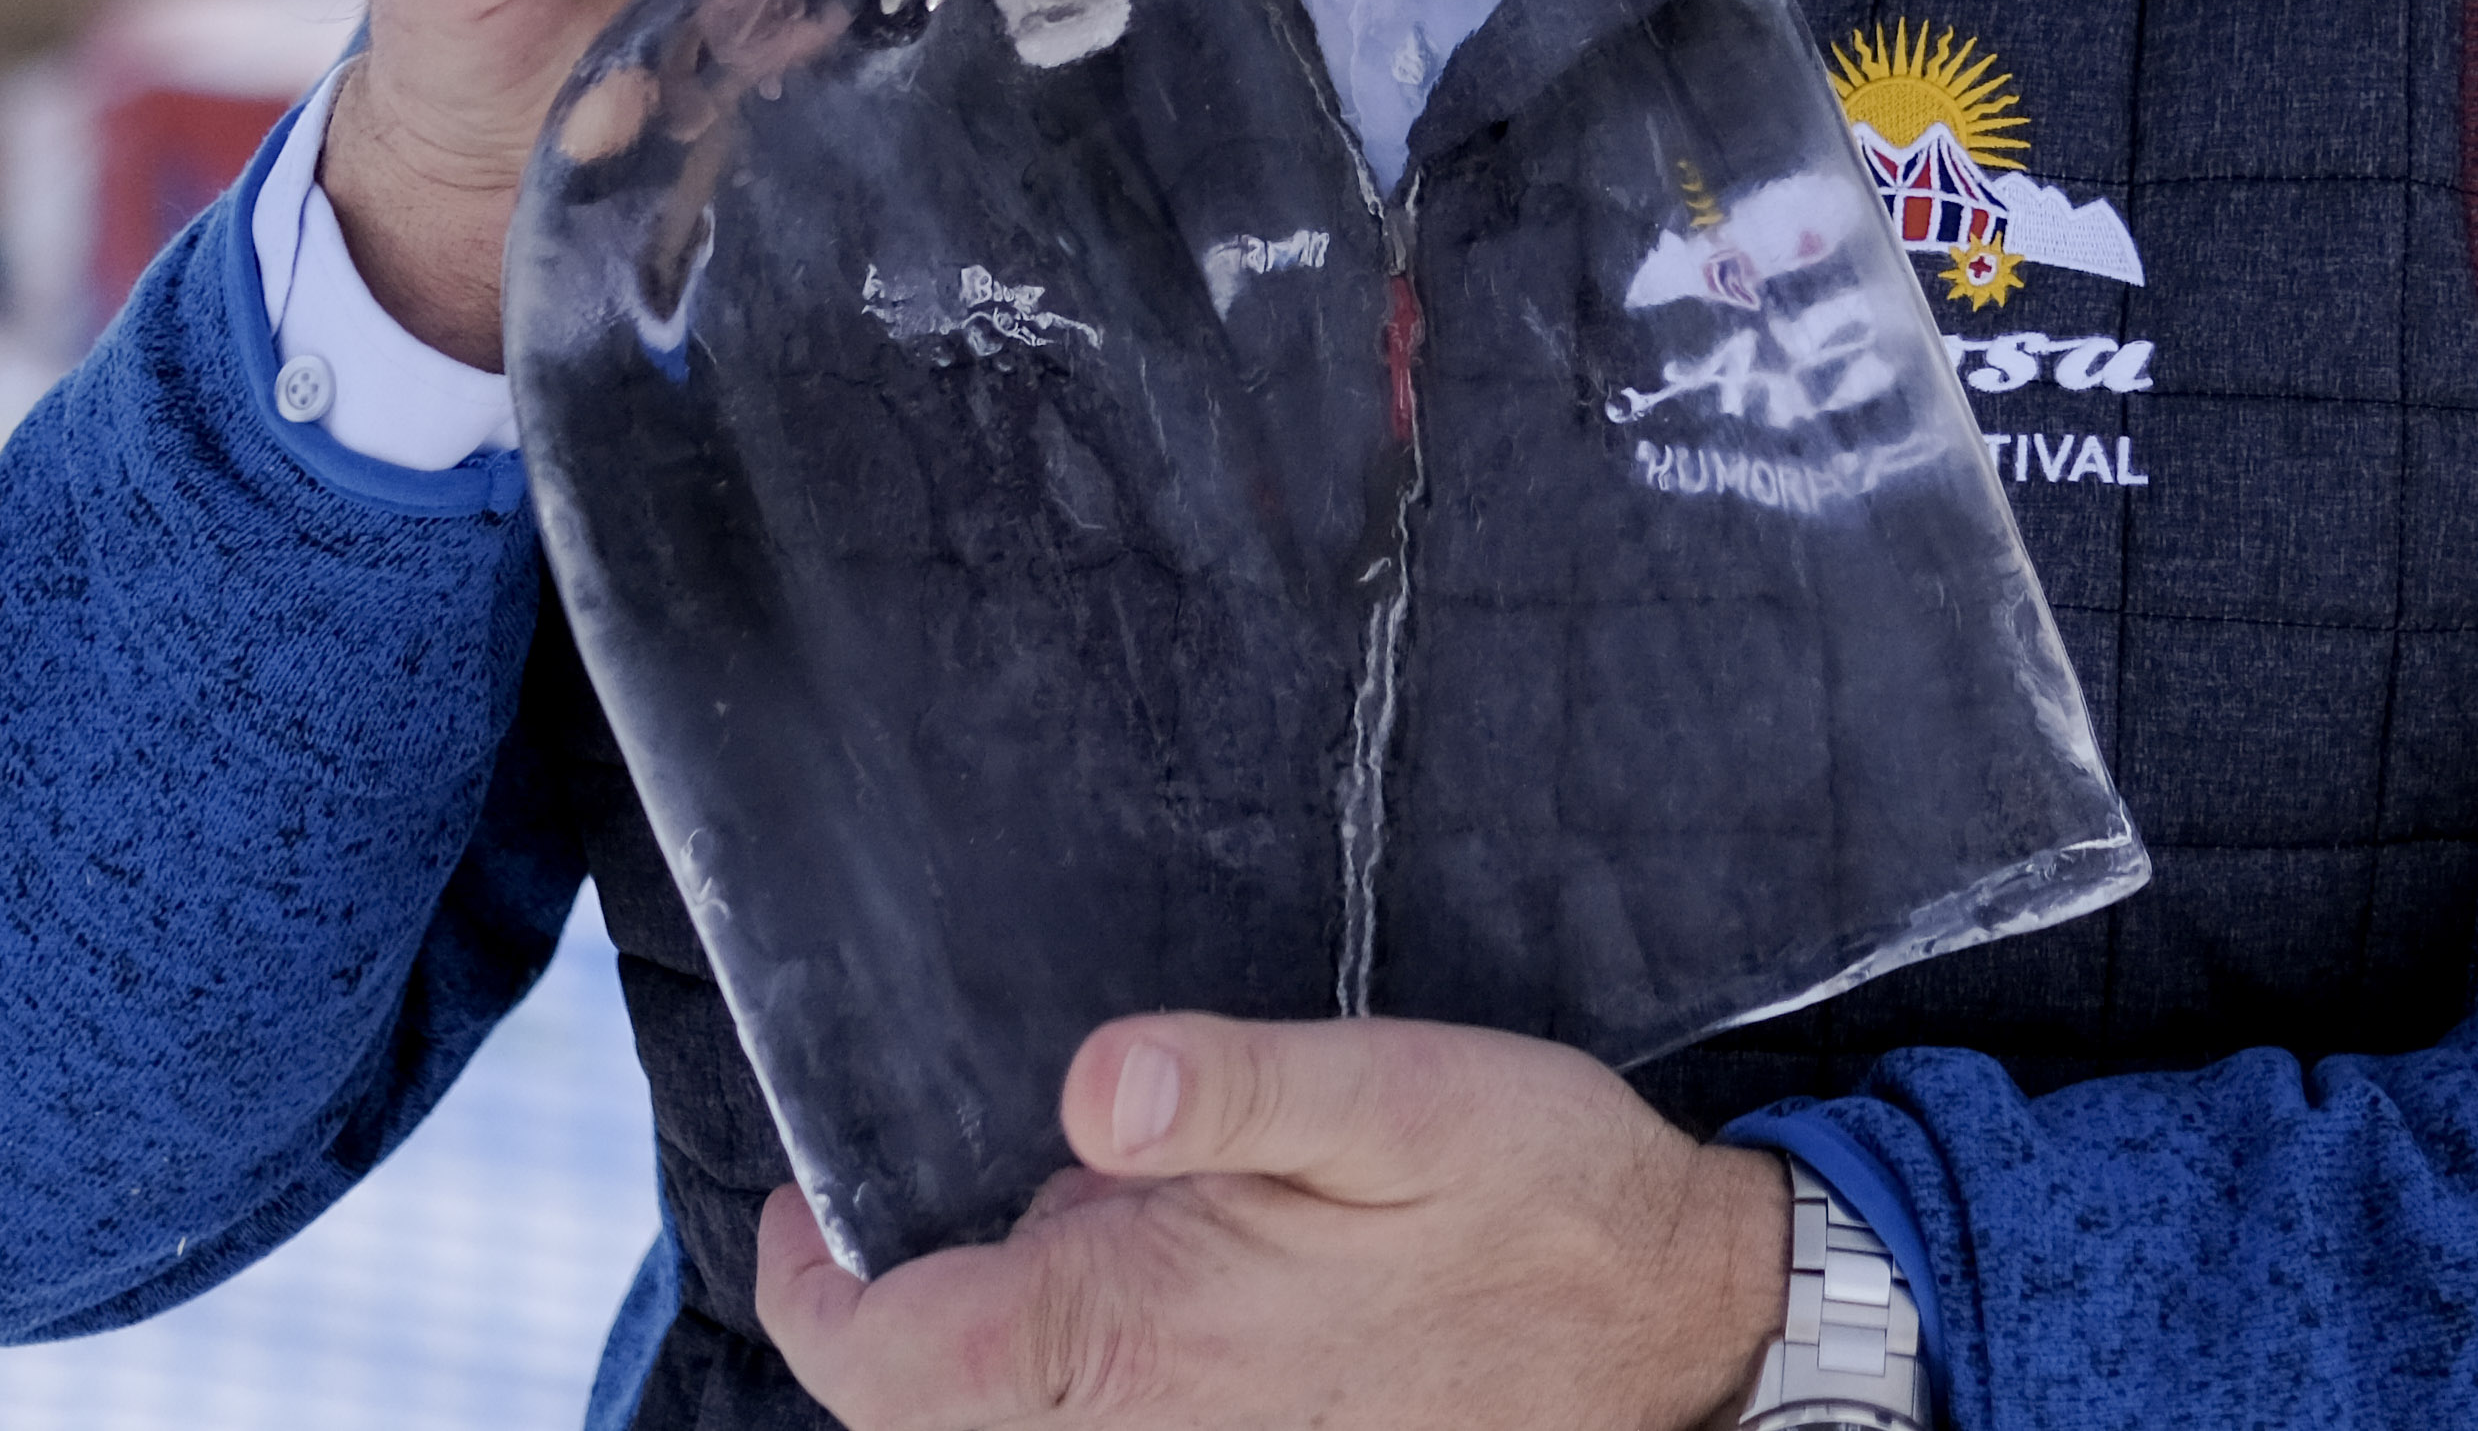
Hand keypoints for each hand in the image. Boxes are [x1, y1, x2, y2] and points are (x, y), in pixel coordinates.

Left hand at [753, 1013, 1789, 1430]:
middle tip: (892, 1206)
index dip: (811, 1280)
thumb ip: (1235, 1086)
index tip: (800, 1200)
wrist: (1676, 1328)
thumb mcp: (1400, 1097)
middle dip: (883, 1322)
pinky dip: (1070, 1376)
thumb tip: (1091, 1081)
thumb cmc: (1540, 1196)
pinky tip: (1134, 1279)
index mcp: (1141, 1338)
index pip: (886, 1352)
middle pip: (922, 1412)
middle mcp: (1147, 1430)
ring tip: (1030, 1228)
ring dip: (977, 1354)